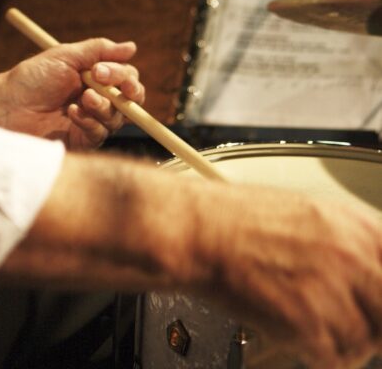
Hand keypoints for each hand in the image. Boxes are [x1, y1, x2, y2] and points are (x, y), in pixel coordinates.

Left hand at [0, 38, 144, 149]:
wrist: (5, 106)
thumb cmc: (31, 78)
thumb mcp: (64, 56)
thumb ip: (98, 50)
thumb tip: (132, 47)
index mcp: (94, 77)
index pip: (125, 76)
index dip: (121, 74)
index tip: (100, 71)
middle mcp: (97, 98)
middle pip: (131, 99)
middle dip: (126, 92)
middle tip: (103, 85)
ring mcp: (91, 120)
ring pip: (118, 117)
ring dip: (104, 106)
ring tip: (83, 99)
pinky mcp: (82, 140)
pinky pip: (101, 134)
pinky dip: (90, 121)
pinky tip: (71, 113)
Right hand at [194, 180, 381, 368]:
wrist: (205, 230)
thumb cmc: (245, 219)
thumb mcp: (315, 215)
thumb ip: (355, 244)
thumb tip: (374, 271)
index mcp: (359, 225)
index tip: (377, 305)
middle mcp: (354, 256)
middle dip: (375, 324)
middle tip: (354, 322)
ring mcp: (335, 290)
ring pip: (366, 342)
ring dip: (345, 343)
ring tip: (318, 326)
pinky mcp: (311, 323)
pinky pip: (333, 357)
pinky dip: (318, 354)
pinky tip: (300, 334)